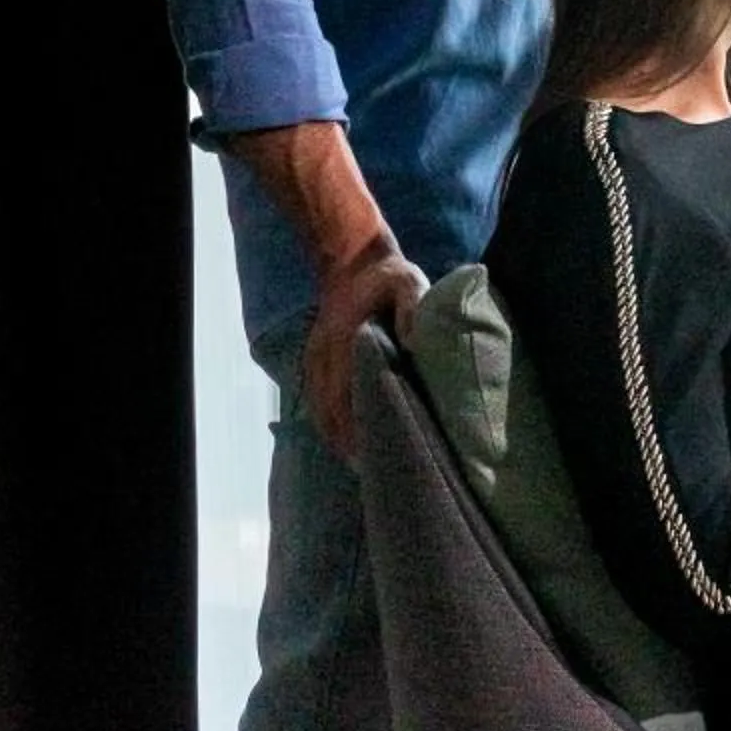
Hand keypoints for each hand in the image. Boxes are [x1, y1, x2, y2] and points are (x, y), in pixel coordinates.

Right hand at [300, 239, 430, 461]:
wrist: (353, 258)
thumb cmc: (388, 275)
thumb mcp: (408, 281)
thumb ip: (413, 307)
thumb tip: (414, 339)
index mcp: (345, 340)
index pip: (344, 394)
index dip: (354, 427)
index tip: (369, 455)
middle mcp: (325, 354)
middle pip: (329, 409)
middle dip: (346, 442)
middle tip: (370, 472)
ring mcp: (317, 357)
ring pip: (320, 407)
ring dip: (335, 436)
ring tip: (358, 466)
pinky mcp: (317, 357)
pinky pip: (316, 397)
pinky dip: (327, 421)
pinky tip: (341, 440)